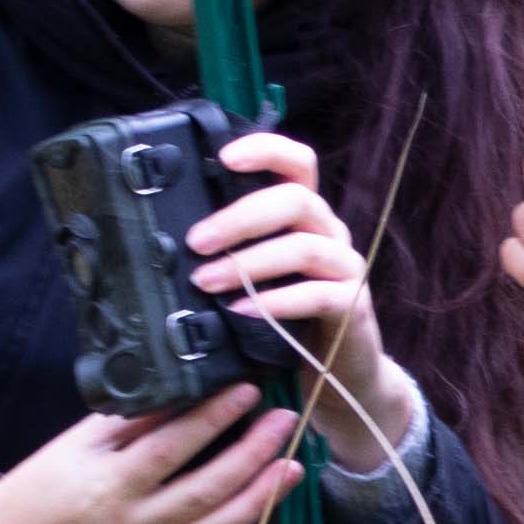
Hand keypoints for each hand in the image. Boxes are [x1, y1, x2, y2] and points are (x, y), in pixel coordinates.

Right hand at [0, 388, 304, 523]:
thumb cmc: (41, 486)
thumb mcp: (75, 444)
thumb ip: (129, 423)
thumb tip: (180, 393)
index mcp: (110, 483)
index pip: (172, 447)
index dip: (213, 418)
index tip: (245, 390)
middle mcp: (135, 522)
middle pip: (206, 488)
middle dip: (252, 454)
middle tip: (283, 421)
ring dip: (261, 500)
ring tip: (292, 468)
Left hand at [187, 127, 415, 460]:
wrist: (341, 374)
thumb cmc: (287, 318)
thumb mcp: (258, 275)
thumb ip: (233, 251)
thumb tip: (171, 241)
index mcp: (307, 215)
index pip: (298, 162)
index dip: (266, 150)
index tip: (224, 158)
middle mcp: (330, 232)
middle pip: (296, 199)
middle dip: (241, 217)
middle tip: (197, 242)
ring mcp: (346, 268)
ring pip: (303, 247)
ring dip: (249, 263)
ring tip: (208, 282)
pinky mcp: (353, 306)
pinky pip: (317, 294)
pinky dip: (276, 301)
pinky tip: (242, 311)